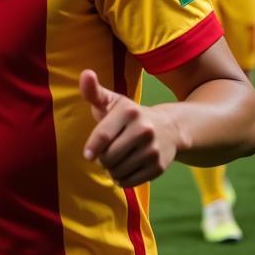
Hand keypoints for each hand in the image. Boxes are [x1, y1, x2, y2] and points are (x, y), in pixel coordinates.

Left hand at [80, 70, 180, 186]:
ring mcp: (153, 149)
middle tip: (104, 154)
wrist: (168, 128)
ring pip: (119, 170)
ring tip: (113, 161)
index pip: (104, 135)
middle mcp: (144, 129)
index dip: (92, 147)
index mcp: (129, 112)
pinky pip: (131, 181)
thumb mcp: (112, 101)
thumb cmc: (129, 114)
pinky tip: (122, 170)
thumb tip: (86, 73)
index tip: (88, 155)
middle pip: (109, 156)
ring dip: (111, 169)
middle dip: (102, 158)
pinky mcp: (159, 166)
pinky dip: (122, 179)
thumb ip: (93, 91)